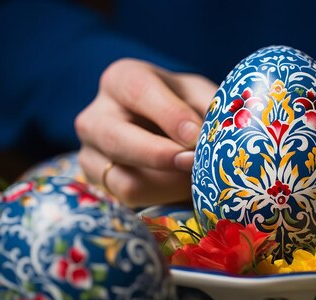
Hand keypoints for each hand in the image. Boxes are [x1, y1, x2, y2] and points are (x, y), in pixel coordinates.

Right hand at [75, 58, 216, 206]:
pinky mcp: (99, 189)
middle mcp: (95, 116)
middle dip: (161, 156)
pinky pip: (131, 202)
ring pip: (126, 181)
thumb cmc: (185, 110)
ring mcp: (90, 156)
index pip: (139, 90)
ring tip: (198, 180)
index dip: (169, 114)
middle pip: (117, 139)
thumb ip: (212, 109)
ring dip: (169, 185)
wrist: (165, 137)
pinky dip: (164, 199)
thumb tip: (225, 130)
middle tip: (196, 164)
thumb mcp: (200, 98)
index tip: (196, 136)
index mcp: (122, 80)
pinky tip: (183, 190)